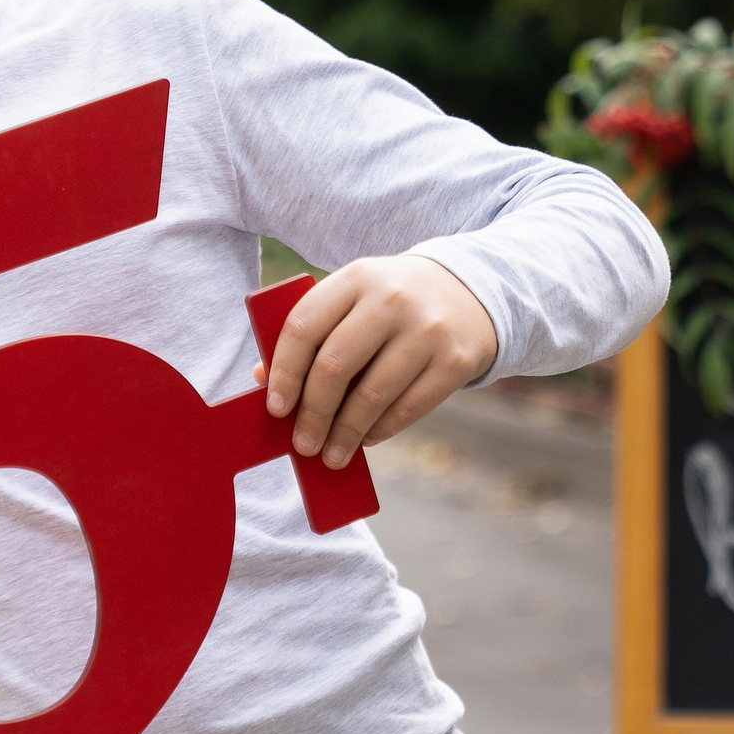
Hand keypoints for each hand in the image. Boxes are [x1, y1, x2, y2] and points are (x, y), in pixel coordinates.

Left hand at [257, 254, 497, 468]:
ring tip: (331, 455)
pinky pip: (408, 408)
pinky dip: (381, 430)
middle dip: (312, 414)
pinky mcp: (455, 361)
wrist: (469, 291)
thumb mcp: (353, 298)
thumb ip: (312, 331)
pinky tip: (367, 438)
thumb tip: (264, 379)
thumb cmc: (390, 303)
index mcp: (355, 278)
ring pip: (372, 395)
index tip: (275, 408)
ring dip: (345, 434)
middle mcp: (391, 300)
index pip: (304, 327)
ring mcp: (427, 330)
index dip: (284, 372)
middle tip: (302, 444)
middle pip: (334, 366)